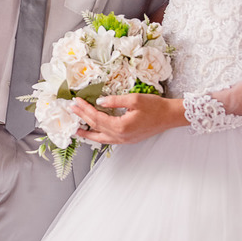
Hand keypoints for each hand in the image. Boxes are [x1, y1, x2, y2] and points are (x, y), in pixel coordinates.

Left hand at [69, 94, 186, 144]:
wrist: (170, 116)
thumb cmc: (155, 107)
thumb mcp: (134, 99)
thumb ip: (115, 100)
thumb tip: (99, 101)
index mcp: (121, 126)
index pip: (96, 117)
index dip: (85, 109)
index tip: (76, 102)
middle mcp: (121, 136)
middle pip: (96, 127)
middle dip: (82, 118)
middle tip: (72, 110)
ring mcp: (125, 140)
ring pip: (101, 138)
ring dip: (88, 133)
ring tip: (76, 129)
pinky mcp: (128, 140)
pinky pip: (109, 140)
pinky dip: (99, 136)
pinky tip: (95, 132)